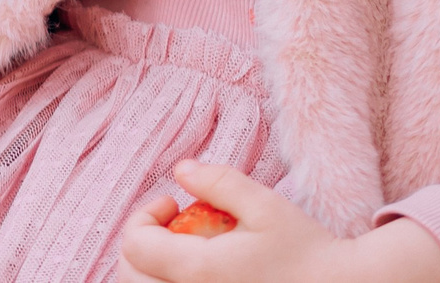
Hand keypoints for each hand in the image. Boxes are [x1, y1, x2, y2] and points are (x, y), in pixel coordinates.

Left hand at [117, 161, 439, 282]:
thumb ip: (219, 182)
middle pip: (131, 277)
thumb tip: (180, 169)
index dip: (142, 218)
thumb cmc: (308, 250)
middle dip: (141, 244)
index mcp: (199, 271)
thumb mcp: (265, 205)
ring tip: (187, 245)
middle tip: (172, 223)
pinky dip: (171, 282)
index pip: (134, 247)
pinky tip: (202, 269)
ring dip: (153, 267)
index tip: (172, 202)